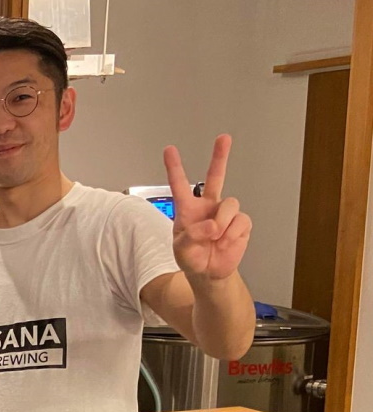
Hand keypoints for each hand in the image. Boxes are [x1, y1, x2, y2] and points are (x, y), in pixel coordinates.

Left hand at [164, 134, 252, 282]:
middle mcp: (207, 206)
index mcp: (187, 209)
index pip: (179, 184)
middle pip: (215, 176)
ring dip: (222, 221)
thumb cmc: (191, 258)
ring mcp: (224, 213)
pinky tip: (225, 242)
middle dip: (220, 156)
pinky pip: (241, 221)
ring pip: (230, 203)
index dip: (174, 166)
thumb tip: (212, 225)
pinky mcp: (240, 223)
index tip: (169, 150)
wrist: (209, 272)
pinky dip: (232, 233)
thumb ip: (192, 235)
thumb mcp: (181, 248)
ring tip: (215, 236)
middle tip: (224, 138)